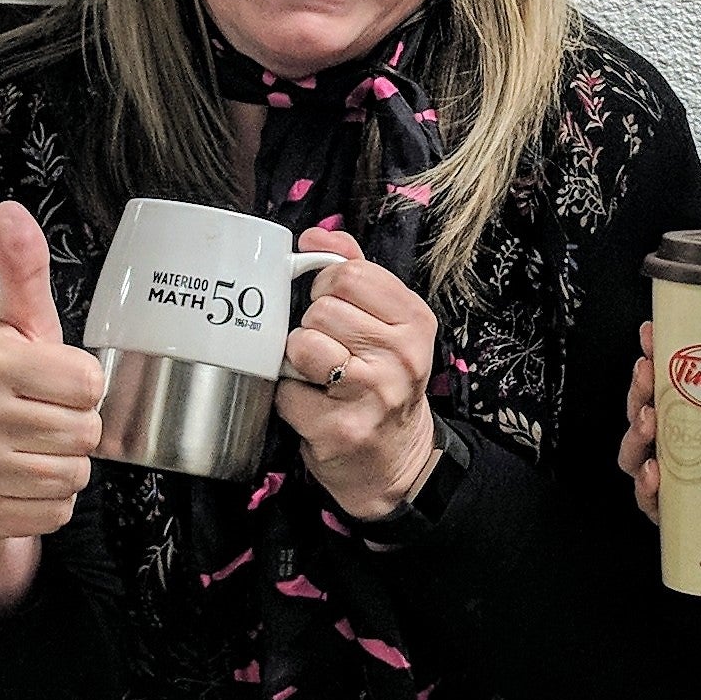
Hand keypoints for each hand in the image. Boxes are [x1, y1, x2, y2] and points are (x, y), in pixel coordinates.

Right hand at [0, 203, 103, 610]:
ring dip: (64, 468)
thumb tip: (8, 209)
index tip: (49, 384)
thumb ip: (22, 271)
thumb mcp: (11, 326)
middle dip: (76, 430)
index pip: (91, 381)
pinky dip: (48, 504)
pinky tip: (20, 485)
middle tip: (41, 422)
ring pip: (75, 475)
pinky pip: (57, 512)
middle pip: (88, 432)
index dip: (81, 386)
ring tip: (31, 452)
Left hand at [276, 229, 440, 519]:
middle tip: (329, 351)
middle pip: (321, 308)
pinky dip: (289, 399)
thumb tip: (315, 237)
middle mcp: (402, 355)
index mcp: (414, 321)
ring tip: (319, 376)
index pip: (350, 272)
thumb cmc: (384, 384)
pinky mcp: (340, 428)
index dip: (326, 287)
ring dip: (297, 361)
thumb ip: (356, 271)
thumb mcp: (388, 324)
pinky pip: (286, 391)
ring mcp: (373, 394)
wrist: (396, 462)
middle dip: (312, 327)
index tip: (332, 308)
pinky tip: (314, 407)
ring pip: (302, 344)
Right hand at [621, 319, 700, 595]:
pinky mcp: (679, 527)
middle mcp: (686, 458)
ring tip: (648, 420)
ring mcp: (678, 492)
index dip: (657, 360)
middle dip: (639, 391)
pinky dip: (647, 490)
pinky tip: (655, 475)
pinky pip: (651, 506)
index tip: (653, 335)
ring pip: (637, 456)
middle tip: (647, 373)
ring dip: (635, 435)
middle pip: (646, 416)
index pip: (675, 390)